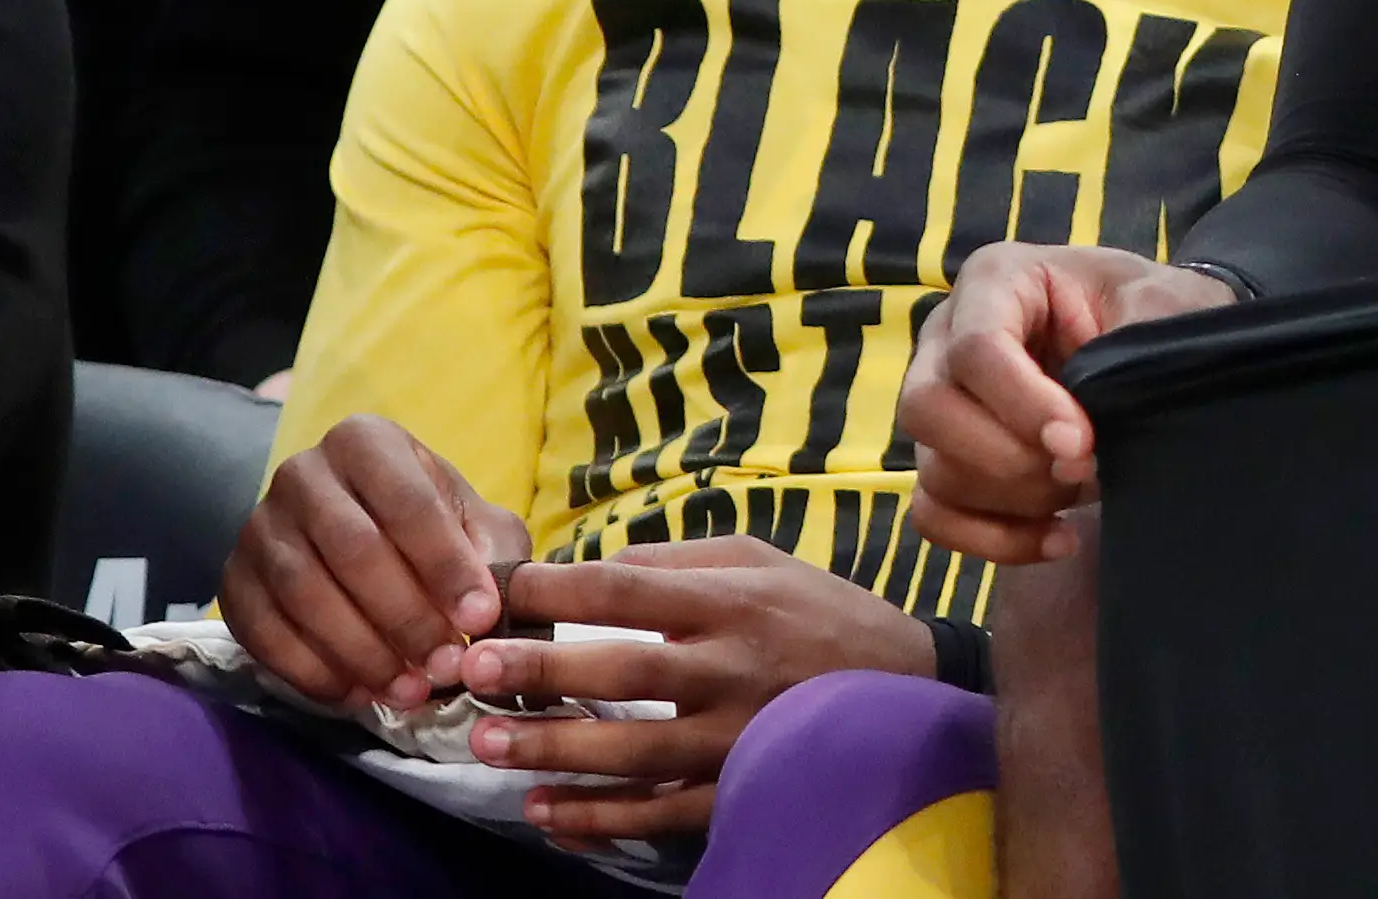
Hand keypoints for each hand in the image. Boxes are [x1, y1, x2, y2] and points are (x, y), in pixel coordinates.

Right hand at [221, 415, 530, 709]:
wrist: (361, 534)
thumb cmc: (431, 528)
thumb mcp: (475, 524)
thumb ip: (491, 555)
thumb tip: (487, 611)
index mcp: (367, 442)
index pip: (407, 503)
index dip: (445, 565)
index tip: (478, 618)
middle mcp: (303, 473)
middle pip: (352, 550)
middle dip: (405, 616)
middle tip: (444, 665)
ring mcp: (259, 527)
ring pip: (305, 593)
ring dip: (361, 652)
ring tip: (409, 690)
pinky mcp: (233, 581)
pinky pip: (263, 633)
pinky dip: (312, 671)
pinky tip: (358, 693)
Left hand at [454, 538, 934, 844]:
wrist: (905, 686)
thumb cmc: (820, 613)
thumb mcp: (762, 560)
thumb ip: (681, 558)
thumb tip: (598, 566)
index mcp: (732, 601)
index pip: (631, 588)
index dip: (562, 587)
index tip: (502, 589)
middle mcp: (731, 667)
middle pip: (625, 669)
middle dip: (544, 670)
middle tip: (473, 671)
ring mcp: (736, 737)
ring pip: (635, 751)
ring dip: (558, 752)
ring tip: (490, 747)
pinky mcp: (741, 789)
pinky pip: (662, 812)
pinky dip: (602, 819)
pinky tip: (547, 814)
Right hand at [899, 244, 1233, 563]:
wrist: (1151, 338)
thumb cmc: (1150, 307)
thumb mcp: (1159, 301)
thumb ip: (1136, 340)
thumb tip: (1101, 410)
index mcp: (996, 279)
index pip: (977, 348)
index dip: (1023, 405)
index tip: (1082, 444)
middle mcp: (948, 336)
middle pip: (928, 408)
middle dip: (1009, 457)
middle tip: (1083, 469)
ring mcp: (939, 400)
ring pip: (933, 468)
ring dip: (1013, 498)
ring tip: (1083, 488)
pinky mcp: (946, 456)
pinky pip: (935, 514)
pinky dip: (993, 539)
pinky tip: (1058, 537)